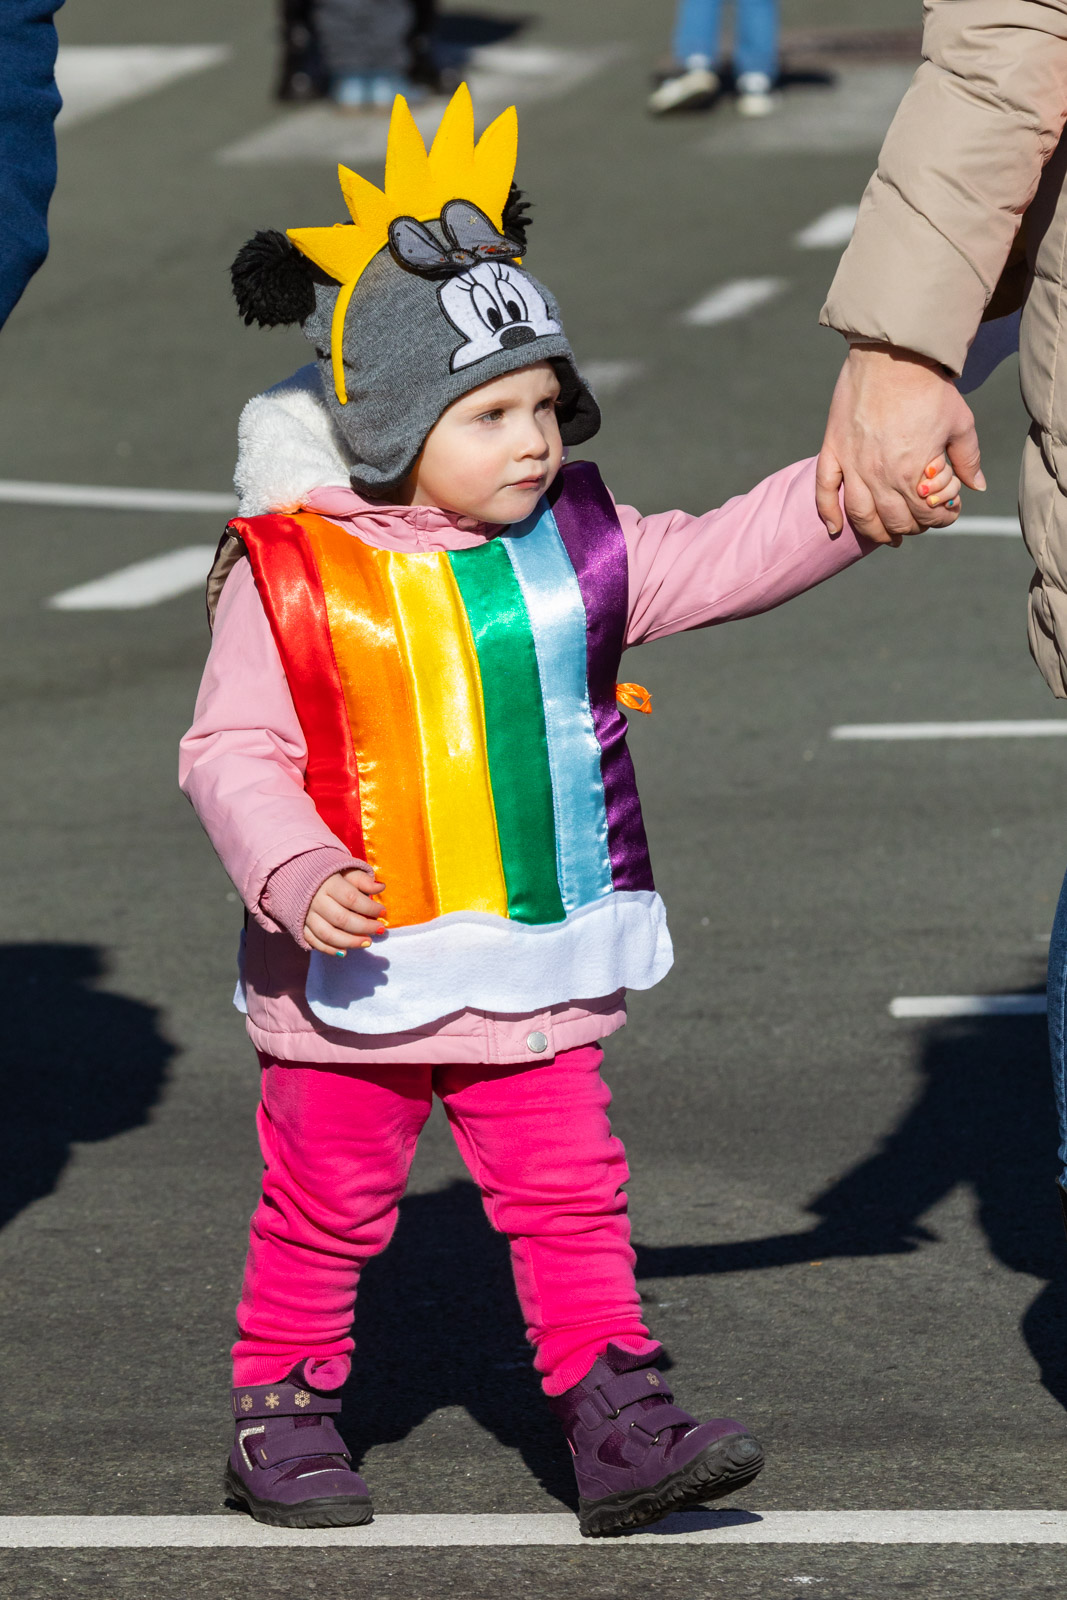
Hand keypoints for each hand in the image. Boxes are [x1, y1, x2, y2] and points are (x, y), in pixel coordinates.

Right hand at [304, 867, 385, 955]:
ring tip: (367, 942)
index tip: (383, 912)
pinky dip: (329, 949)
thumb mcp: (345, 871)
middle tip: (380, 930)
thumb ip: (362, 880)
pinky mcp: (299, 926)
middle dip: (364, 927)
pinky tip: (344, 952)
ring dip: (350, 942)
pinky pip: (314, 942)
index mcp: (328, 883)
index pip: (352, 899)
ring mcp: (306, 915)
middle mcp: (315, 900)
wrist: (296, 877)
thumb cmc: (327, 875)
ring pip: (328, 934)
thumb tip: (381, 887)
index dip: (370, 908)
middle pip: (342, 919)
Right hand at [816, 344, 985, 544]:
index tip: (948, 512)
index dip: (942, 518)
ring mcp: (853, 465)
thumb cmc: (930, 387)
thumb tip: (976, 485)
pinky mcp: (834, 451)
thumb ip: (968, 458)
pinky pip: (824, 491)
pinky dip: (828, 514)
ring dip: (876, 532)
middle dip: (913, 527)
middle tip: (920, 520)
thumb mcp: (960, 422)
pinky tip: (835, 531)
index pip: (927, 514)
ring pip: (861, 515)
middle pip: (895, 521)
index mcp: (913, 472)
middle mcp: (880, 475)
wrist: (893, 354)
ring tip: (887, 536)